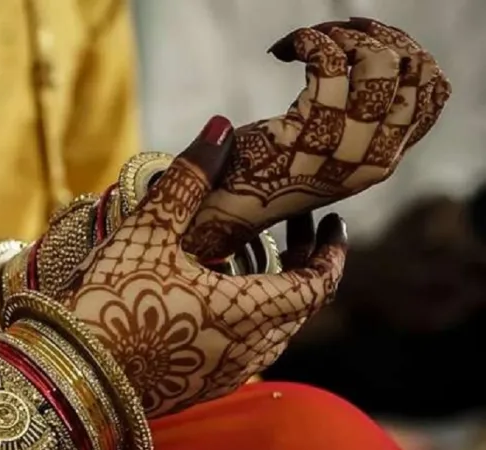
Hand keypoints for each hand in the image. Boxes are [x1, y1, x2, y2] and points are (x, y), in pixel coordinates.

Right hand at [66, 117, 347, 416]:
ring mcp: (223, 376)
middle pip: (299, 307)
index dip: (332, 251)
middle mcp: (249, 352)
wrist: (68, 375)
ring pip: (271, 332)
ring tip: (254, 258)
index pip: (319, 283)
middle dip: (304, 265)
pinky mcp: (195, 389)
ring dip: (275, 293)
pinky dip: (246, 318)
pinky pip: (241, 350)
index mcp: (250, 313)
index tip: (333, 222)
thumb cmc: (110, 301)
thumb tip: (221, 128)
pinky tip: (213, 297)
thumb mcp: (148, 234)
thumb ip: (189, 180)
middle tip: (294, 228)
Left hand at [181, 18, 450, 260]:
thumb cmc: (268, 171)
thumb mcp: (330, 147)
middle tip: (335, 32)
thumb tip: (379, 50)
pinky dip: (308, 41)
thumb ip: (360, 117)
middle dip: (375, 37)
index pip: (431, 93)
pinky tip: (284, 50)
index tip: (368, 36)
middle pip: (412, 72)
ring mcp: (347, 147)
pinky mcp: (312, 133)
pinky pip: (328, 63)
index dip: (407, 52)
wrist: (227, 208)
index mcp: (384, 156)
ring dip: (342, 36)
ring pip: (378, 64)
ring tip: (309, 40)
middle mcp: (376, 155)